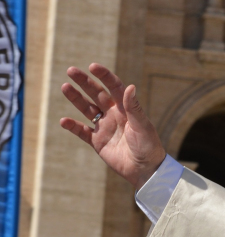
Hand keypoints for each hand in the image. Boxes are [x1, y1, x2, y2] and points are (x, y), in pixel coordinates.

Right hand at [60, 63, 165, 188]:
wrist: (146, 170)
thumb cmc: (149, 146)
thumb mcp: (143, 126)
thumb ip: (134, 108)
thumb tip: (130, 86)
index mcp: (126, 109)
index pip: (114, 88)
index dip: (104, 76)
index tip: (93, 66)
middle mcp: (114, 115)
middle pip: (97, 94)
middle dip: (85, 82)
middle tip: (71, 70)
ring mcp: (105, 128)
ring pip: (87, 109)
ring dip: (76, 99)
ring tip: (65, 87)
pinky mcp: (98, 142)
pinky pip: (82, 132)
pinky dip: (73, 126)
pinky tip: (64, 121)